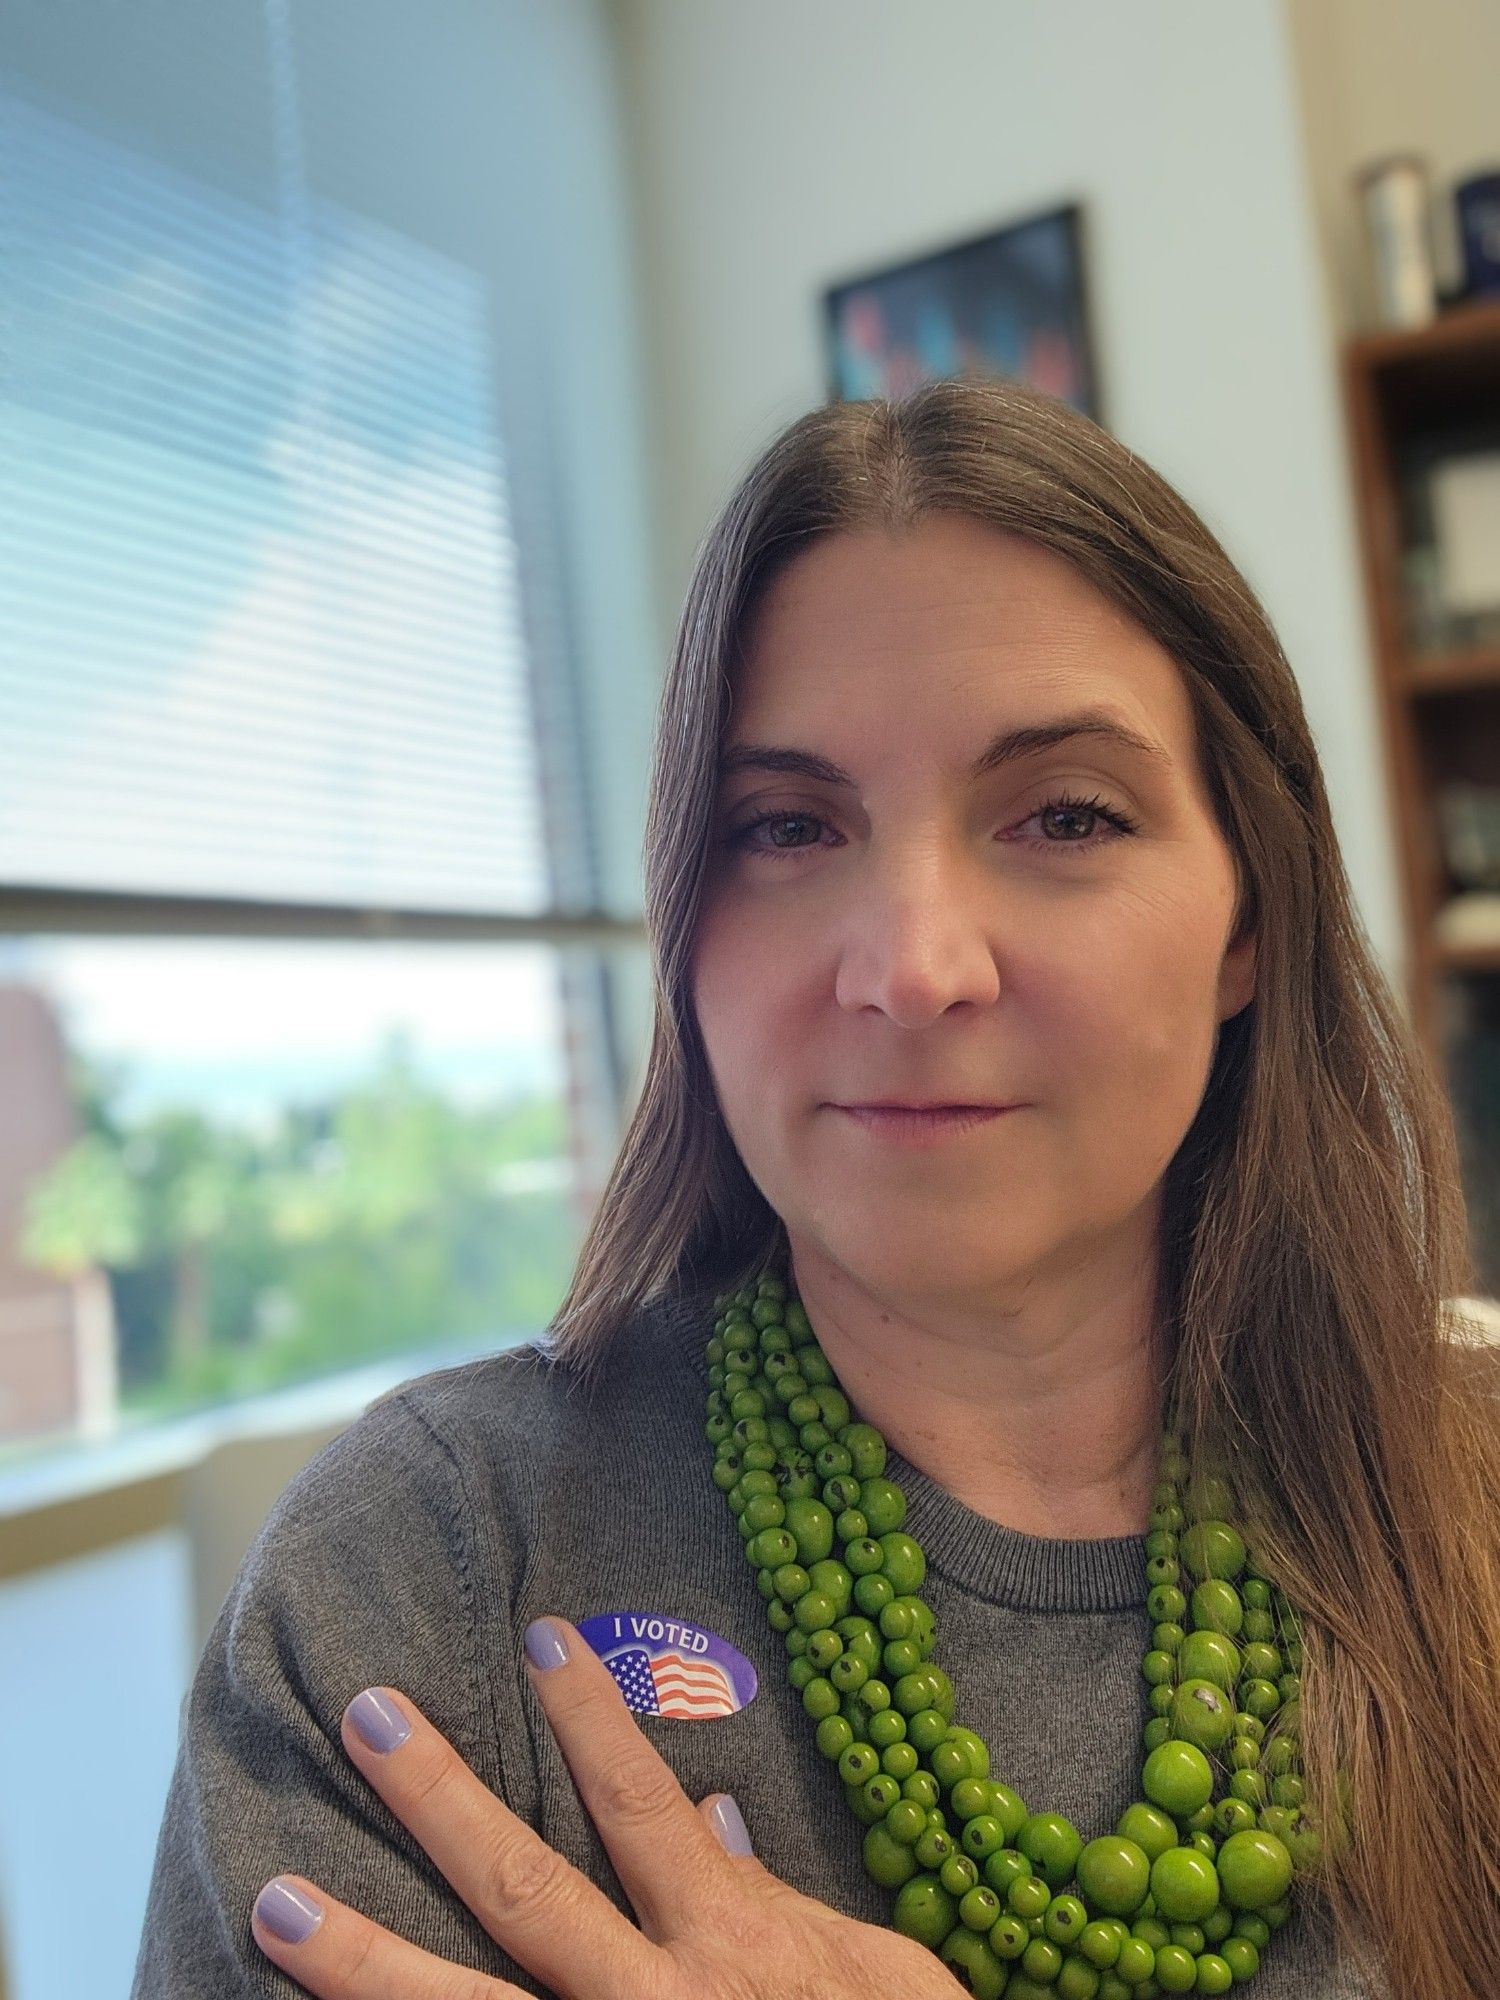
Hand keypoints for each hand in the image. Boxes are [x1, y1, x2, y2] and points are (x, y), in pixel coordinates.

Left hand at [251, 1613, 957, 1999]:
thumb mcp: (878, 1974)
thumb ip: (788, 1902)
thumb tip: (716, 1818)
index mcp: (731, 1944)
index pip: (642, 1803)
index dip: (590, 1715)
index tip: (538, 1634)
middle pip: (524, 1889)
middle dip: (437, 1801)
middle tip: (364, 1715)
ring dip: (363, 1962)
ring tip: (275, 1902)